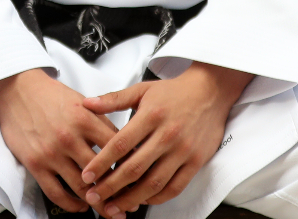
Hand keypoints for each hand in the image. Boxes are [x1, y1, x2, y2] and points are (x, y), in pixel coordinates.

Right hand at [0, 68, 120, 211]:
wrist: (17, 89)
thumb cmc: (52, 95)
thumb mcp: (82, 102)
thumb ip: (102, 122)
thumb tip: (123, 144)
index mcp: (85, 118)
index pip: (116, 148)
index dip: (130, 164)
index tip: (139, 176)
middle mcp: (69, 137)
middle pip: (102, 173)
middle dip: (119, 189)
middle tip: (129, 200)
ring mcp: (51, 153)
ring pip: (82, 187)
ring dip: (98, 202)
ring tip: (110, 209)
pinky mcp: (35, 164)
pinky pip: (56, 193)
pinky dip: (72, 205)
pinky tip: (81, 206)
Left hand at [78, 62, 252, 216]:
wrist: (210, 92)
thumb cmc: (173, 92)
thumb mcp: (141, 90)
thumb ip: (113, 99)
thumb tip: (87, 103)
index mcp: (151, 115)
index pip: (121, 144)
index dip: (101, 162)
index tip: (87, 175)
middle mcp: (168, 135)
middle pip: (135, 168)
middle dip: (111, 187)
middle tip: (94, 197)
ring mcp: (183, 150)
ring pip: (154, 182)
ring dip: (132, 198)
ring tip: (114, 207)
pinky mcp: (196, 162)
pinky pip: (175, 187)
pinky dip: (157, 198)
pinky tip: (142, 200)